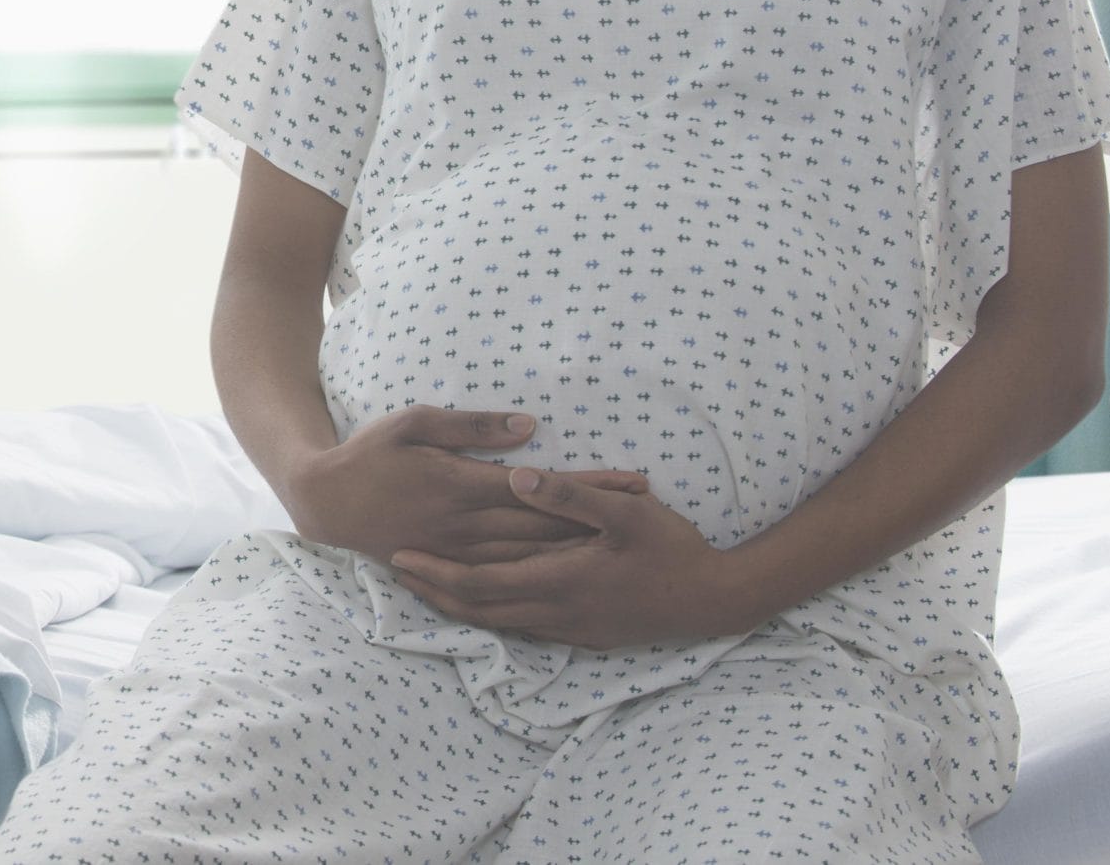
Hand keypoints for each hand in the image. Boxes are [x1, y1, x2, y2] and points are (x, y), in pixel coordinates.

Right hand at [285, 406, 653, 567]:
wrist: (326, 503)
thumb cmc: (371, 454)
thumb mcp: (414, 422)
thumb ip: (472, 426)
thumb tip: (529, 427)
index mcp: (462, 485)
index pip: (542, 487)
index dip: (590, 487)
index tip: (633, 483)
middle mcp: (467, 526)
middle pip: (547, 526)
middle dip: (601, 519)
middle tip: (650, 513)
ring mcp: (460, 554)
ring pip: (534, 558)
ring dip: (583, 551)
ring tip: (628, 545)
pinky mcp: (451, 569)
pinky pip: (508, 579)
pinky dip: (547, 578)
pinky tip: (575, 578)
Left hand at [386, 466, 750, 651]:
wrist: (713, 600)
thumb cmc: (672, 548)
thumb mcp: (626, 510)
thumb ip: (570, 494)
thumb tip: (518, 475)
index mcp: (559, 580)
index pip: (480, 582)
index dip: (437, 570)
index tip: (401, 554)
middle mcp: (557, 612)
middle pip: (479, 610)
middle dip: (434, 590)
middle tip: (396, 571)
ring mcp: (571, 628)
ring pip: (499, 624)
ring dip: (459, 605)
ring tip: (426, 585)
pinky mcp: (585, 634)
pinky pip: (524, 628)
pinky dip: (492, 616)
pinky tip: (483, 604)